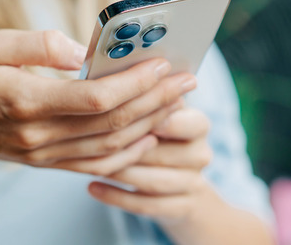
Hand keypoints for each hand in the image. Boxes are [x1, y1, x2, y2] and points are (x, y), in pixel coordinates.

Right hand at [0, 29, 197, 175]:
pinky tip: (147, 136)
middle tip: (188, 80)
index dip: (135, 83)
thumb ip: (41, 43)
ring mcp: (43, 155)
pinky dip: (127, 154)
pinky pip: (95, 165)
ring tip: (177, 102)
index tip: (164, 64)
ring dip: (149, 125)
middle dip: (156, 101)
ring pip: (110, 147)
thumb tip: (85, 51)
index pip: (96, 98)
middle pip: (113, 124)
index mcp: (27, 101)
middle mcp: (40, 136)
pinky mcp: (45, 163)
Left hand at [87, 107, 213, 222]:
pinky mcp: (180, 209)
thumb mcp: (159, 114)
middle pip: (164, 153)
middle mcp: (200, 154)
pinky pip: (147, 205)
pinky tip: (92, 187)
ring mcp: (192, 184)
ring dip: (121, 173)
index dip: (164, 121)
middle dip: (129, 149)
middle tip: (95, 143)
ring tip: (90, 165)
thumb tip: (112, 81)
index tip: (133, 117)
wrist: (185, 189)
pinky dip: (117, 197)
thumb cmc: (160, 138)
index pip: (192, 121)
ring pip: (154, 181)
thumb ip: (145, 100)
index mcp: (198, 125)